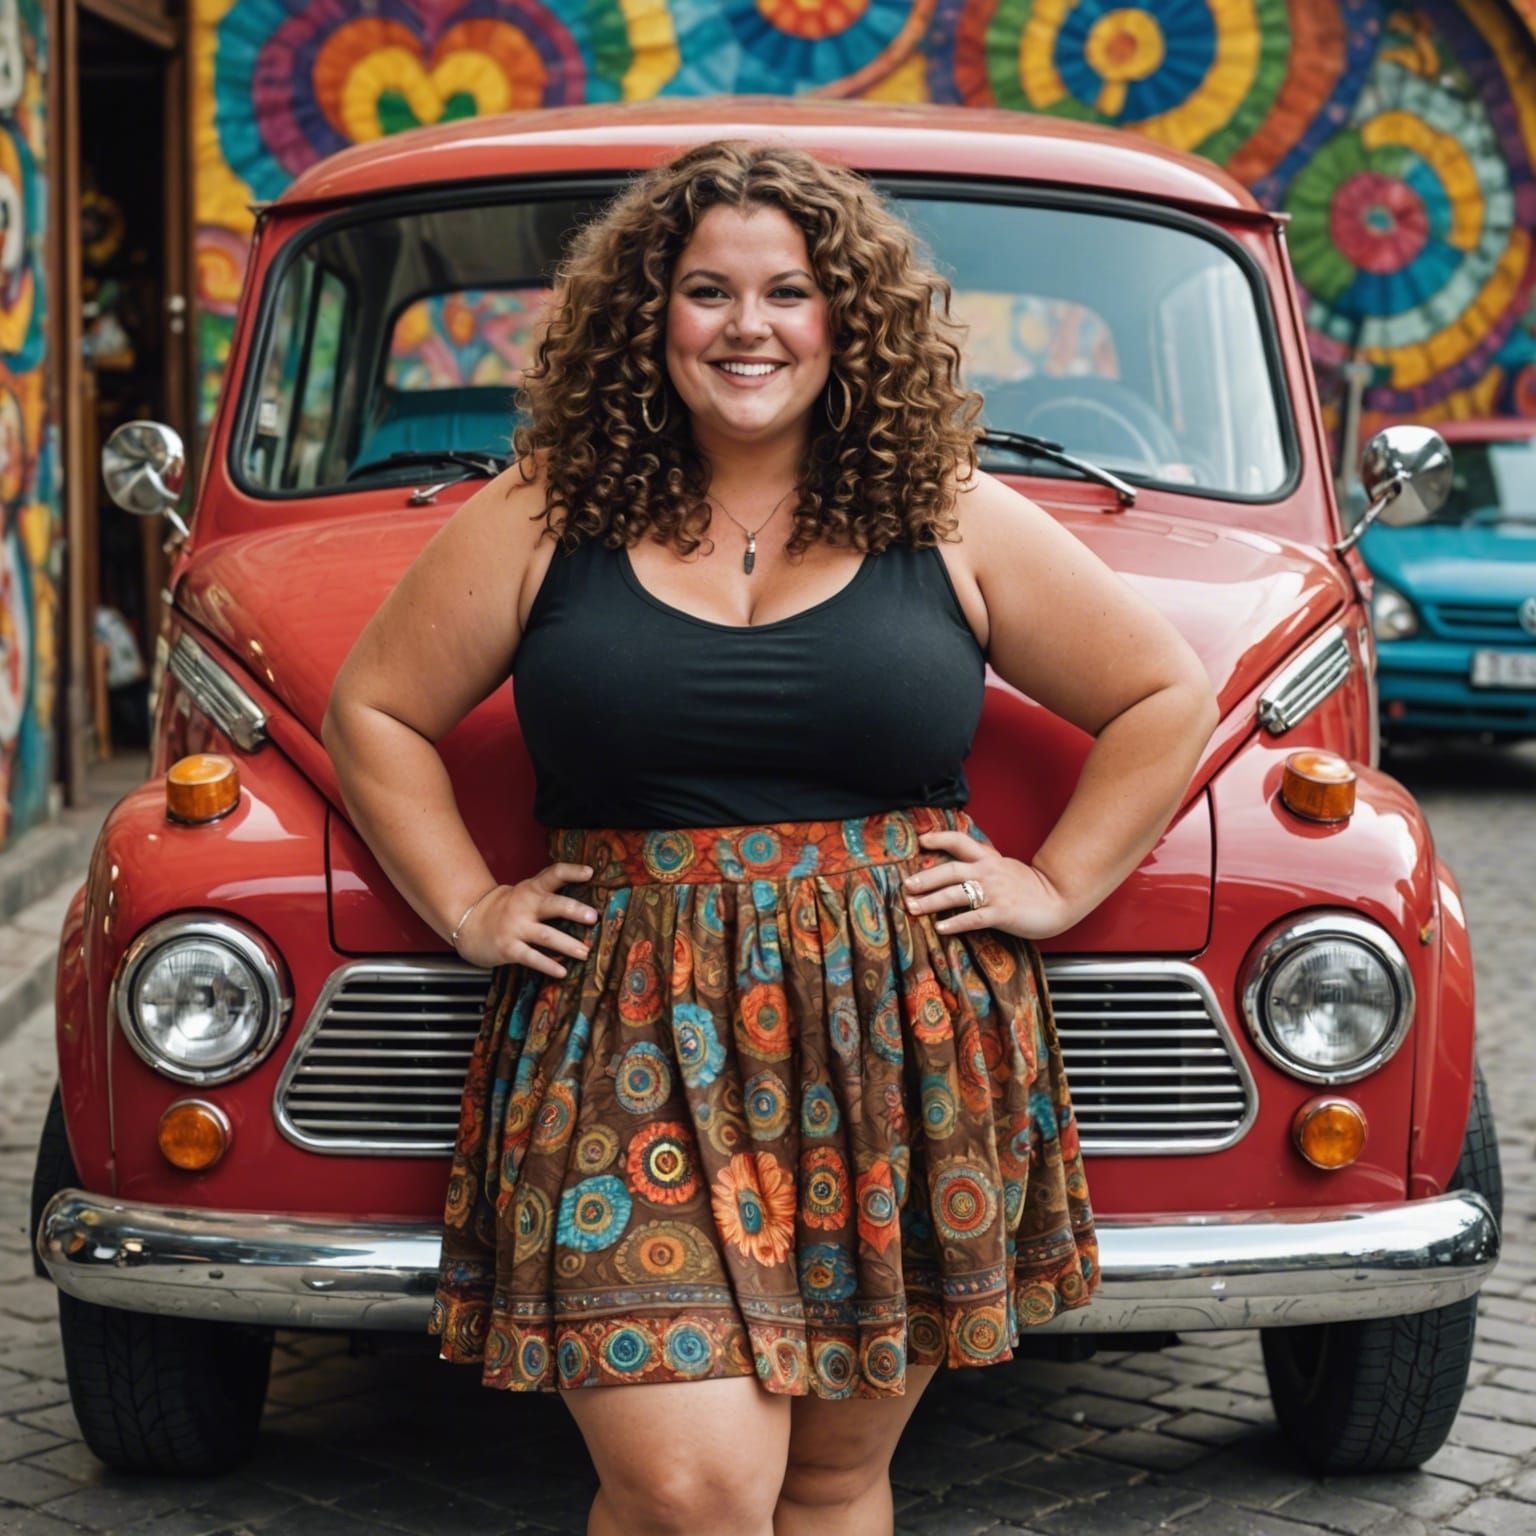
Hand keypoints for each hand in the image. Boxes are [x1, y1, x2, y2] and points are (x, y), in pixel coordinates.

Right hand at [454, 861, 599, 975]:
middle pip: (552, 905)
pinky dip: (547, 965)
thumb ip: (548, 891)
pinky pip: (531, 957)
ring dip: (567, 944)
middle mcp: (525, 905)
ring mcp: (515, 927)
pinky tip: (562, 971)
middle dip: (573, 910)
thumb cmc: (509, 908)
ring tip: (585, 952)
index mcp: (532, 888)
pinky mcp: (508, 947)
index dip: (572, 871)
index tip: (590, 872)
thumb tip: (586, 898)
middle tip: (593, 917)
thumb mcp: (526, 893)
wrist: (470, 922)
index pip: (554, 874)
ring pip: (546, 935)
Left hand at [900, 830, 1077, 941]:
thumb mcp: (1004, 868)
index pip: (961, 842)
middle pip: (950, 871)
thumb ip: (982, 865)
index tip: (922, 840)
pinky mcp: (1001, 913)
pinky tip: (940, 928)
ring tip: (913, 908)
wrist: (1058, 899)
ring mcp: (995, 893)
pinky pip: (973, 918)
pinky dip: (955, 923)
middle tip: (906, 886)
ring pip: (956, 895)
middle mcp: (989, 872)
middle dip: (925, 878)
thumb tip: (954, 869)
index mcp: (989, 859)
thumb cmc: (1028, 887)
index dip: (940, 838)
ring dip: (931, 901)